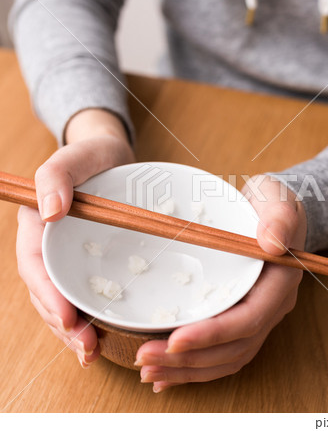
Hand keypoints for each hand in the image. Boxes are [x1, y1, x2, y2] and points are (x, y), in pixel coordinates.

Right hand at [16, 109, 134, 366]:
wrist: (111, 157)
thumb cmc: (92, 155)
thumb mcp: (76, 155)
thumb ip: (56, 176)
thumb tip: (50, 214)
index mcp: (38, 226)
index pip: (35, 266)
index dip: (48, 296)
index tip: (68, 318)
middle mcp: (49, 246)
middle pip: (47, 292)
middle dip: (63, 324)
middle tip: (87, 348)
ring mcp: (68, 257)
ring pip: (63, 300)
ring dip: (73, 330)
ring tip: (91, 352)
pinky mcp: (88, 262)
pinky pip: (83, 293)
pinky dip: (89, 317)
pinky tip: (101, 335)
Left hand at [135, 175, 306, 391]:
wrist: (273, 213)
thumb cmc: (271, 203)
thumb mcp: (275, 198)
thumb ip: (278, 217)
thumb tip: (273, 244)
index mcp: (280, 281)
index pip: (249, 318)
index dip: (213, 335)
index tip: (174, 341)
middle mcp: (272, 306)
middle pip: (234, 347)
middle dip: (190, 360)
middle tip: (145, 360)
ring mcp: (258, 315)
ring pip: (227, 357)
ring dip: (188, 369)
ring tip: (149, 370)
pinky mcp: (243, 316)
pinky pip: (223, 351)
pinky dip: (195, 366)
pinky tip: (168, 372)